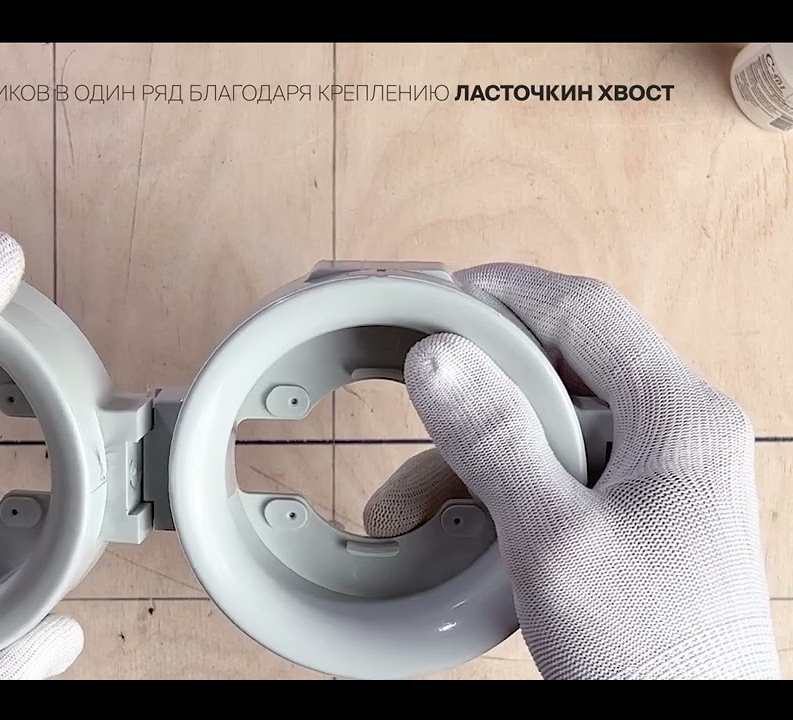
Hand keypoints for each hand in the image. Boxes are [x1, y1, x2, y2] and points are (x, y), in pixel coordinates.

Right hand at [362, 263, 779, 679]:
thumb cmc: (652, 653)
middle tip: (417, 384)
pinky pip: (564, 462)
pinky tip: (462, 513)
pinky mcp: (641, 508)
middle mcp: (681, 432)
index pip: (584, 310)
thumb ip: (493, 439)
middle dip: (481, 379)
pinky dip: (506, 477)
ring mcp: (664, 471)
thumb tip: (439, 356)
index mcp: (681, 420)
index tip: (435, 295)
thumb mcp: (551, 540)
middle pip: (566, 359)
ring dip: (483, 442)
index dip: (503, 291)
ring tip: (418, 491)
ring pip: (556, 415)